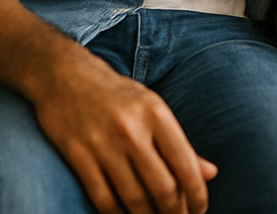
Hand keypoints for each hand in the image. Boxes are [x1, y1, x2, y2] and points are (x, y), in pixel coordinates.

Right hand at [30, 47, 217, 213]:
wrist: (66, 77)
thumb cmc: (118, 95)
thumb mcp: (153, 109)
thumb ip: (179, 143)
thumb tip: (211, 173)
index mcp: (157, 114)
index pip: (185, 164)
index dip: (197, 194)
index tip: (200, 209)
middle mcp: (131, 129)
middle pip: (162, 187)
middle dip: (174, 212)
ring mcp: (102, 143)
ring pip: (133, 198)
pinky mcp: (77, 155)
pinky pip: (102, 197)